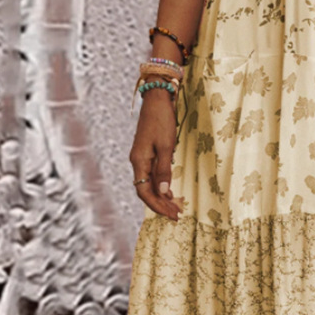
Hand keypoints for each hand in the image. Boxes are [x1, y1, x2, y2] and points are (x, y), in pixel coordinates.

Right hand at [129, 89, 184, 219]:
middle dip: (161, 205)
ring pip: (149, 184)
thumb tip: (163, 192)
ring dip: (161, 197)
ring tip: (175, 207)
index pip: (144, 192)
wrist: (157, 99)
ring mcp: (141, 157)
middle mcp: (137, 161)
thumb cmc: (162, 120)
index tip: (172, 215)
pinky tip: (169, 191)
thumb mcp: (166, 146)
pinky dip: (160, 185)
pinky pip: (152, 175)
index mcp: (139, 161)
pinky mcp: (148, 152)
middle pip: (146, 190)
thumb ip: (164, 169)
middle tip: (177, 216)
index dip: (157, 206)